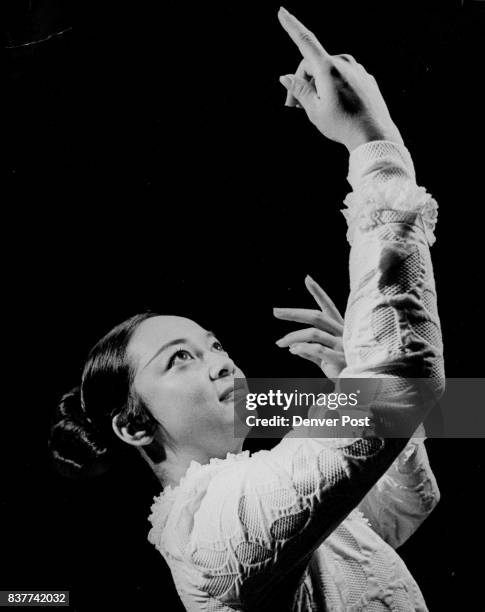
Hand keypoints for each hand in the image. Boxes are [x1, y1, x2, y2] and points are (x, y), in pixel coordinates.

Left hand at [273, 275, 346, 377]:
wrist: (359, 388)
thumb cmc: (342, 370)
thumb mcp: (324, 359)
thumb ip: (310, 352)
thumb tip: (293, 348)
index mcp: (339, 329)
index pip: (327, 307)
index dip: (318, 292)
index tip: (307, 278)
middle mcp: (342, 333)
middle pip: (315, 316)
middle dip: (294, 313)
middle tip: (275, 311)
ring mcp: (342, 345)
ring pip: (313, 333)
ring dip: (293, 337)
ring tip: (280, 343)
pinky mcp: (340, 358)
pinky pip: (317, 349)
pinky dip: (302, 348)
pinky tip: (292, 351)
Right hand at [277, 7, 403, 151]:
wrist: (373, 135)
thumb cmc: (342, 124)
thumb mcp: (314, 110)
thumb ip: (299, 90)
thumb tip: (286, 77)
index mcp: (328, 68)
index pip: (305, 41)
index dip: (291, 26)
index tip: (281, 12)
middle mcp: (344, 62)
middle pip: (314, 65)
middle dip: (302, 82)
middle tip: (293, 108)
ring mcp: (357, 69)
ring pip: (328, 72)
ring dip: (318, 86)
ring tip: (315, 110)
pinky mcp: (365, 78)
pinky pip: (343, 78)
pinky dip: (333, 88)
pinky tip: (335, 107)